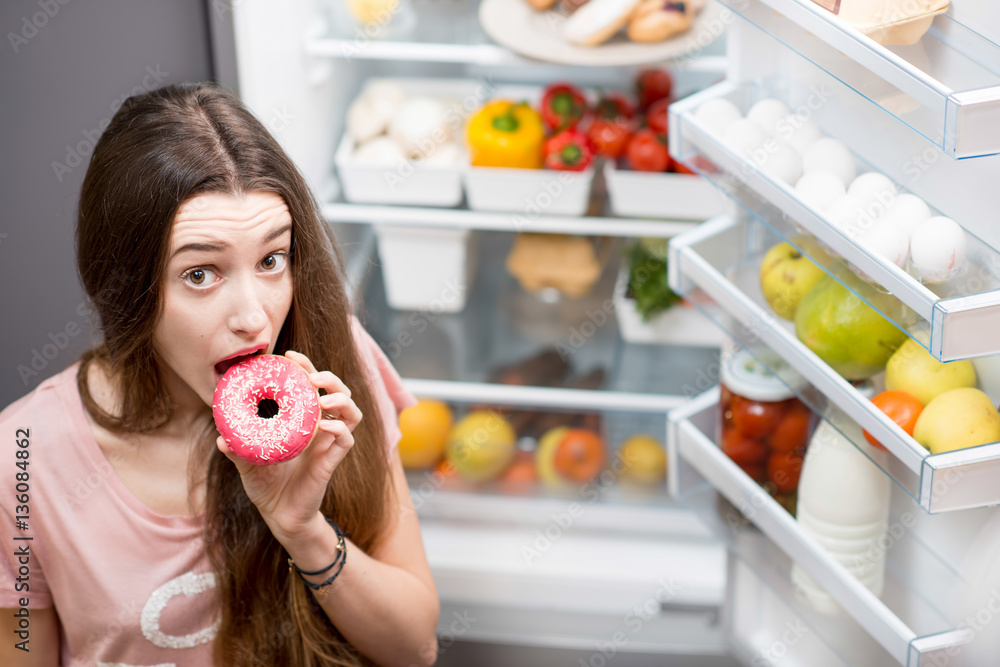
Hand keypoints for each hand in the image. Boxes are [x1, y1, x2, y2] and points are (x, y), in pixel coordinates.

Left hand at [215, 350, 361, 542]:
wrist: (279, 516)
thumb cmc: (265, 485)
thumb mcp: (246, 463)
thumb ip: (236, 449)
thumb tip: (221, 437)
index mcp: (303, 421)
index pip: (313, 386)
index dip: (307, 367)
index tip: (290, 356)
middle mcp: (320, 428)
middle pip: (340, 393)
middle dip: (331, 378)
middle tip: (312, 376)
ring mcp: (329, 443)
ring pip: (352, 413)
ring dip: (342, 398)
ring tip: (324, 396)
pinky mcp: (332, 460)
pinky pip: (346, 440)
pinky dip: (339, 428)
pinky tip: (324, 424)